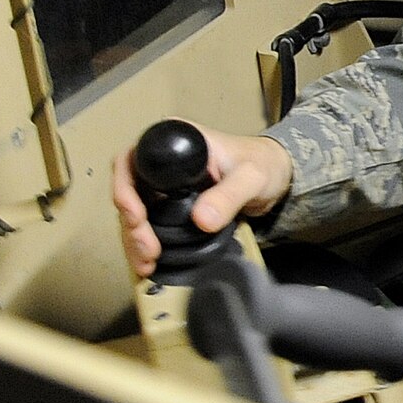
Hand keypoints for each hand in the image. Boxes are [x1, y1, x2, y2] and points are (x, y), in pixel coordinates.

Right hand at [112, 123, 293, 275]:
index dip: (125, 188)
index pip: (132, 159)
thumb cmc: (263, 165)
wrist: (277, 178)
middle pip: (128, 189)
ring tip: (146, 263)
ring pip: (133, 211)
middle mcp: (162, 160)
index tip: (136, 216)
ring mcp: (164, 184)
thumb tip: (201, 220)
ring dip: (133, 239)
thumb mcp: (250, 177)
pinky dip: (143, 243)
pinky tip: (148, 263)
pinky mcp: (170, 204)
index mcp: (175, 139)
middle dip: (130, 223)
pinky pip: (148, 223)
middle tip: (147, 249)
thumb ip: (229, 195)